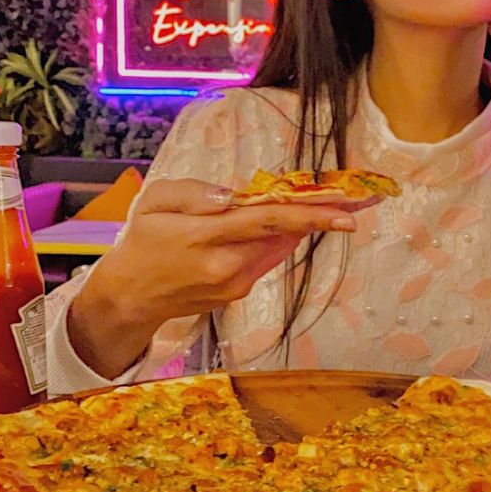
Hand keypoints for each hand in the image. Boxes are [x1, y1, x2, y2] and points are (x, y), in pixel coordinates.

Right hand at [67, 177, 355, 378]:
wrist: (130, 297)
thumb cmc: (141, 243)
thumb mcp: (152, 203)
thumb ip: (192, 194)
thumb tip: (229, 195)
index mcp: (204, 238)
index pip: (266, 221)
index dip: (310, 215)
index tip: (346, 211)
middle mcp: (226, 266)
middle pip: (284, 235)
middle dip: (323, 217)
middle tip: (361, 201)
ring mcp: (234, 283)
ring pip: (278, 247)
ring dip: (305, 227)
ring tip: (336, 207)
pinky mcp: (237, 292)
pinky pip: (265, 258)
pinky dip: (279, 239)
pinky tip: (291, 224)